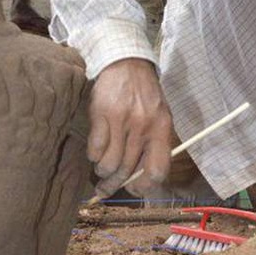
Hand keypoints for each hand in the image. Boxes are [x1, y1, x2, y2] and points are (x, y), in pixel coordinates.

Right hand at [88, 58, 173, 197]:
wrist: (127, 64)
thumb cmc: (144, 95)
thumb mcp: (159, 117)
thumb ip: (153, 145)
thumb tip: (138, 180)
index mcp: (161, 129)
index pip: (157, 171)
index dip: (144, 187)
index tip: (133, 189)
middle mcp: (143, 127)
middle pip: (127, 170)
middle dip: (114, 185)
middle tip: (105, 190)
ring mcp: (122, 120)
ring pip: (109, 163)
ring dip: (102, 171)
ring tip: (101, 169)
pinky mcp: (102, 114)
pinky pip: (95, 149)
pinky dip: (94, 156)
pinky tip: (96, 152)